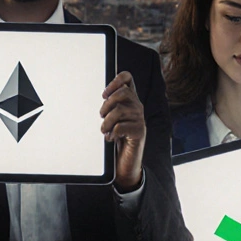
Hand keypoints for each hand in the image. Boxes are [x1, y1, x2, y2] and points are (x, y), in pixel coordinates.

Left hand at [101, 71, 145, 189]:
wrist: (125, 162)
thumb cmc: (116, 138)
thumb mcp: (111, 119)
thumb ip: (109, 106)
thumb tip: (101, 96)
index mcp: (129, 100)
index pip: (127, 78)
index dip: (116, 80)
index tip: (104, 94)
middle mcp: (137, 107)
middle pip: (123, 92)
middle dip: (107, 104)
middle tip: (101, 116)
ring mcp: (139, 119)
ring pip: (119, 111)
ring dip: (107, 122)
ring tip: (104, 130)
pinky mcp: (139, 132)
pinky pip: (121, 126)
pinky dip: (112, 133)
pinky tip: (111, 138)